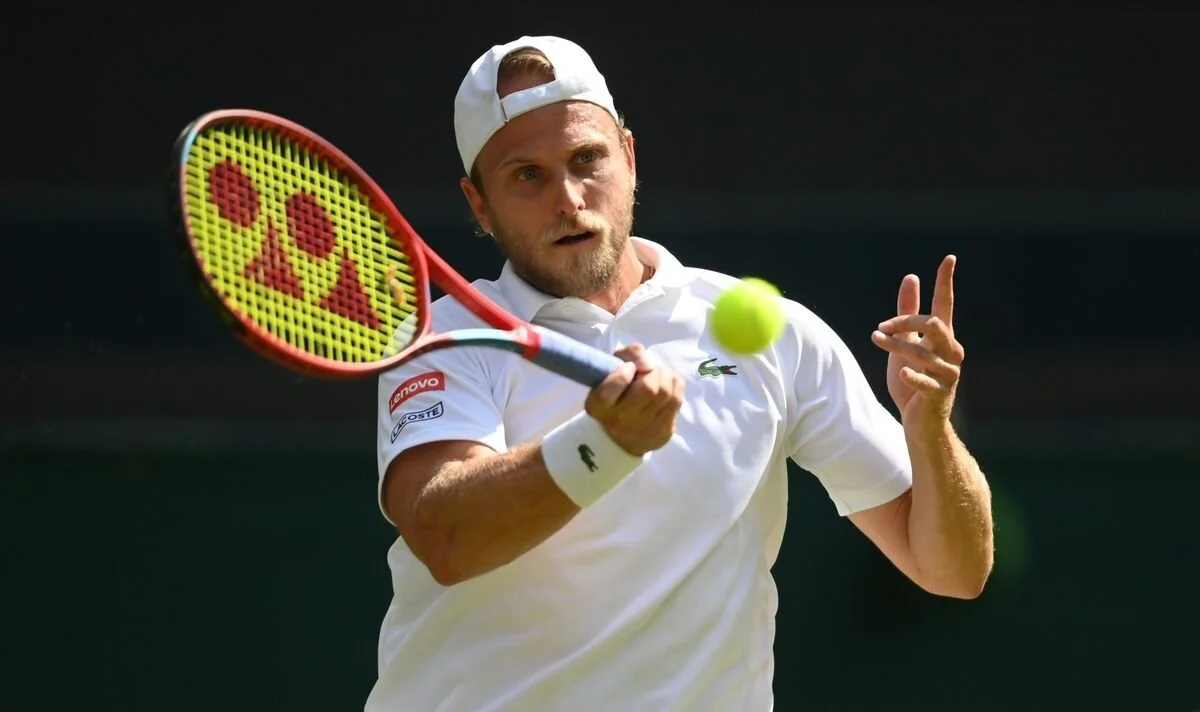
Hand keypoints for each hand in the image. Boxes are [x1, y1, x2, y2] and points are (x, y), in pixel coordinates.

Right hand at [585, 343, 684, 455]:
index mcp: (598, 406)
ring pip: (666, 392)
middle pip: (648, 389)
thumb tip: (648, 363)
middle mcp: (618, 422)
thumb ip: (627, 355)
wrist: (624, 434)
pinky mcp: (663, 433)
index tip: (628, 368)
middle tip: (649, 370)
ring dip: (665, 376)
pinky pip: (677, 400)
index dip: (622, 374)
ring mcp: (643, 430)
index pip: (608, 392)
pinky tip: (667, 387)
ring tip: (658, 376)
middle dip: (653, 372)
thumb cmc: (617, 394)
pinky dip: (674, 386)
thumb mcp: (611, 371)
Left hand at [871, 255, 965, 434]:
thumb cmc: (913, 380)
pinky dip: (914, 376)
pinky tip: (903, 372)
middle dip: (907, 320)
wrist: (921, 422)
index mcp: (943, 339)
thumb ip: (908, 313)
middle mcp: (951, 353)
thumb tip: (911, 277)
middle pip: (934, 324)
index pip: (945, 305)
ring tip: (875, 338)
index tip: (949, 258)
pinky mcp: (939, 395)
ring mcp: (947, 374)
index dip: (945, 282)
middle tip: (882, 325)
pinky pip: (927, 381)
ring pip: (922, 351)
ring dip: (895, 344)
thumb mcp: (906, 343)